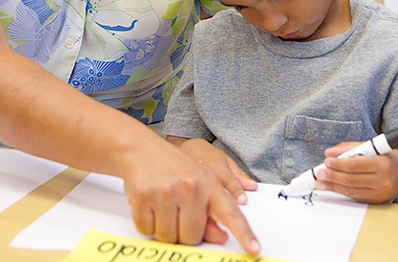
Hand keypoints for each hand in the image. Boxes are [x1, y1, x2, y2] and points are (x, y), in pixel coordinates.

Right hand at [121, 134, 259, 253]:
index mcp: (209, 184)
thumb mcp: (198, 182)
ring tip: (161, 204)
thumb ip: (211, 210)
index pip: (230, 213)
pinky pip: (146, 230)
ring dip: (162, 228)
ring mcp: (166, 191)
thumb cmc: (173, 167)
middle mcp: (190, 187)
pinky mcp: (143, 196)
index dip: (243, 233)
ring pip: (167, 237)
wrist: (142, 148)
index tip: (254, 249)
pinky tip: (147, 203)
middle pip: (191, 237)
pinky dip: (145, 223)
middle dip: (182, 232)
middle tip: (175, 211)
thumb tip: (221, 236)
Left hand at [313, 142, 397, 203]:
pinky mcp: (377, 202)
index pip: (356, 165)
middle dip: (333, 177)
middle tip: (319, 174)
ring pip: (352, 191)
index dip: (339, 164)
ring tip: (320, 182)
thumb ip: (348, 147)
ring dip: (333, 186)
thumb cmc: (385, 158)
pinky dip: (342, 192)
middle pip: (352, 180)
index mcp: (382, 163)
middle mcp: (383, 181)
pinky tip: (332, 187)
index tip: (326, 161)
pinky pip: (356, 197)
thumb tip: (329, 152)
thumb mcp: (370, 146)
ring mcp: (381, 194)